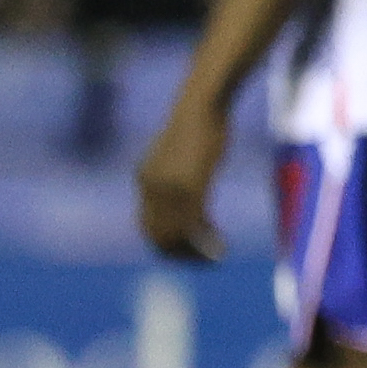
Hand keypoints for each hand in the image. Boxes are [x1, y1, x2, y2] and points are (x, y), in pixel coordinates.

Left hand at [135, 97, 229, 263]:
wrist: (201, 106)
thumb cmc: (197, 124)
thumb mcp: (178, 153)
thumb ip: (173, 174)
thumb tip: (185, 190)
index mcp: (145, 180)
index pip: (148, 226)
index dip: (167, 245)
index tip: (190, 250)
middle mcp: (151, 188)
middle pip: (158, 236)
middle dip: (180, 254)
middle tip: (204, 261)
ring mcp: (169, 189)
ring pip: (175, 235)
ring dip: (194, 253)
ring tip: (214, 258)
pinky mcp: (190, 187)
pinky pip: (194, 226)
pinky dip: (206, 243)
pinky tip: (221, 247)